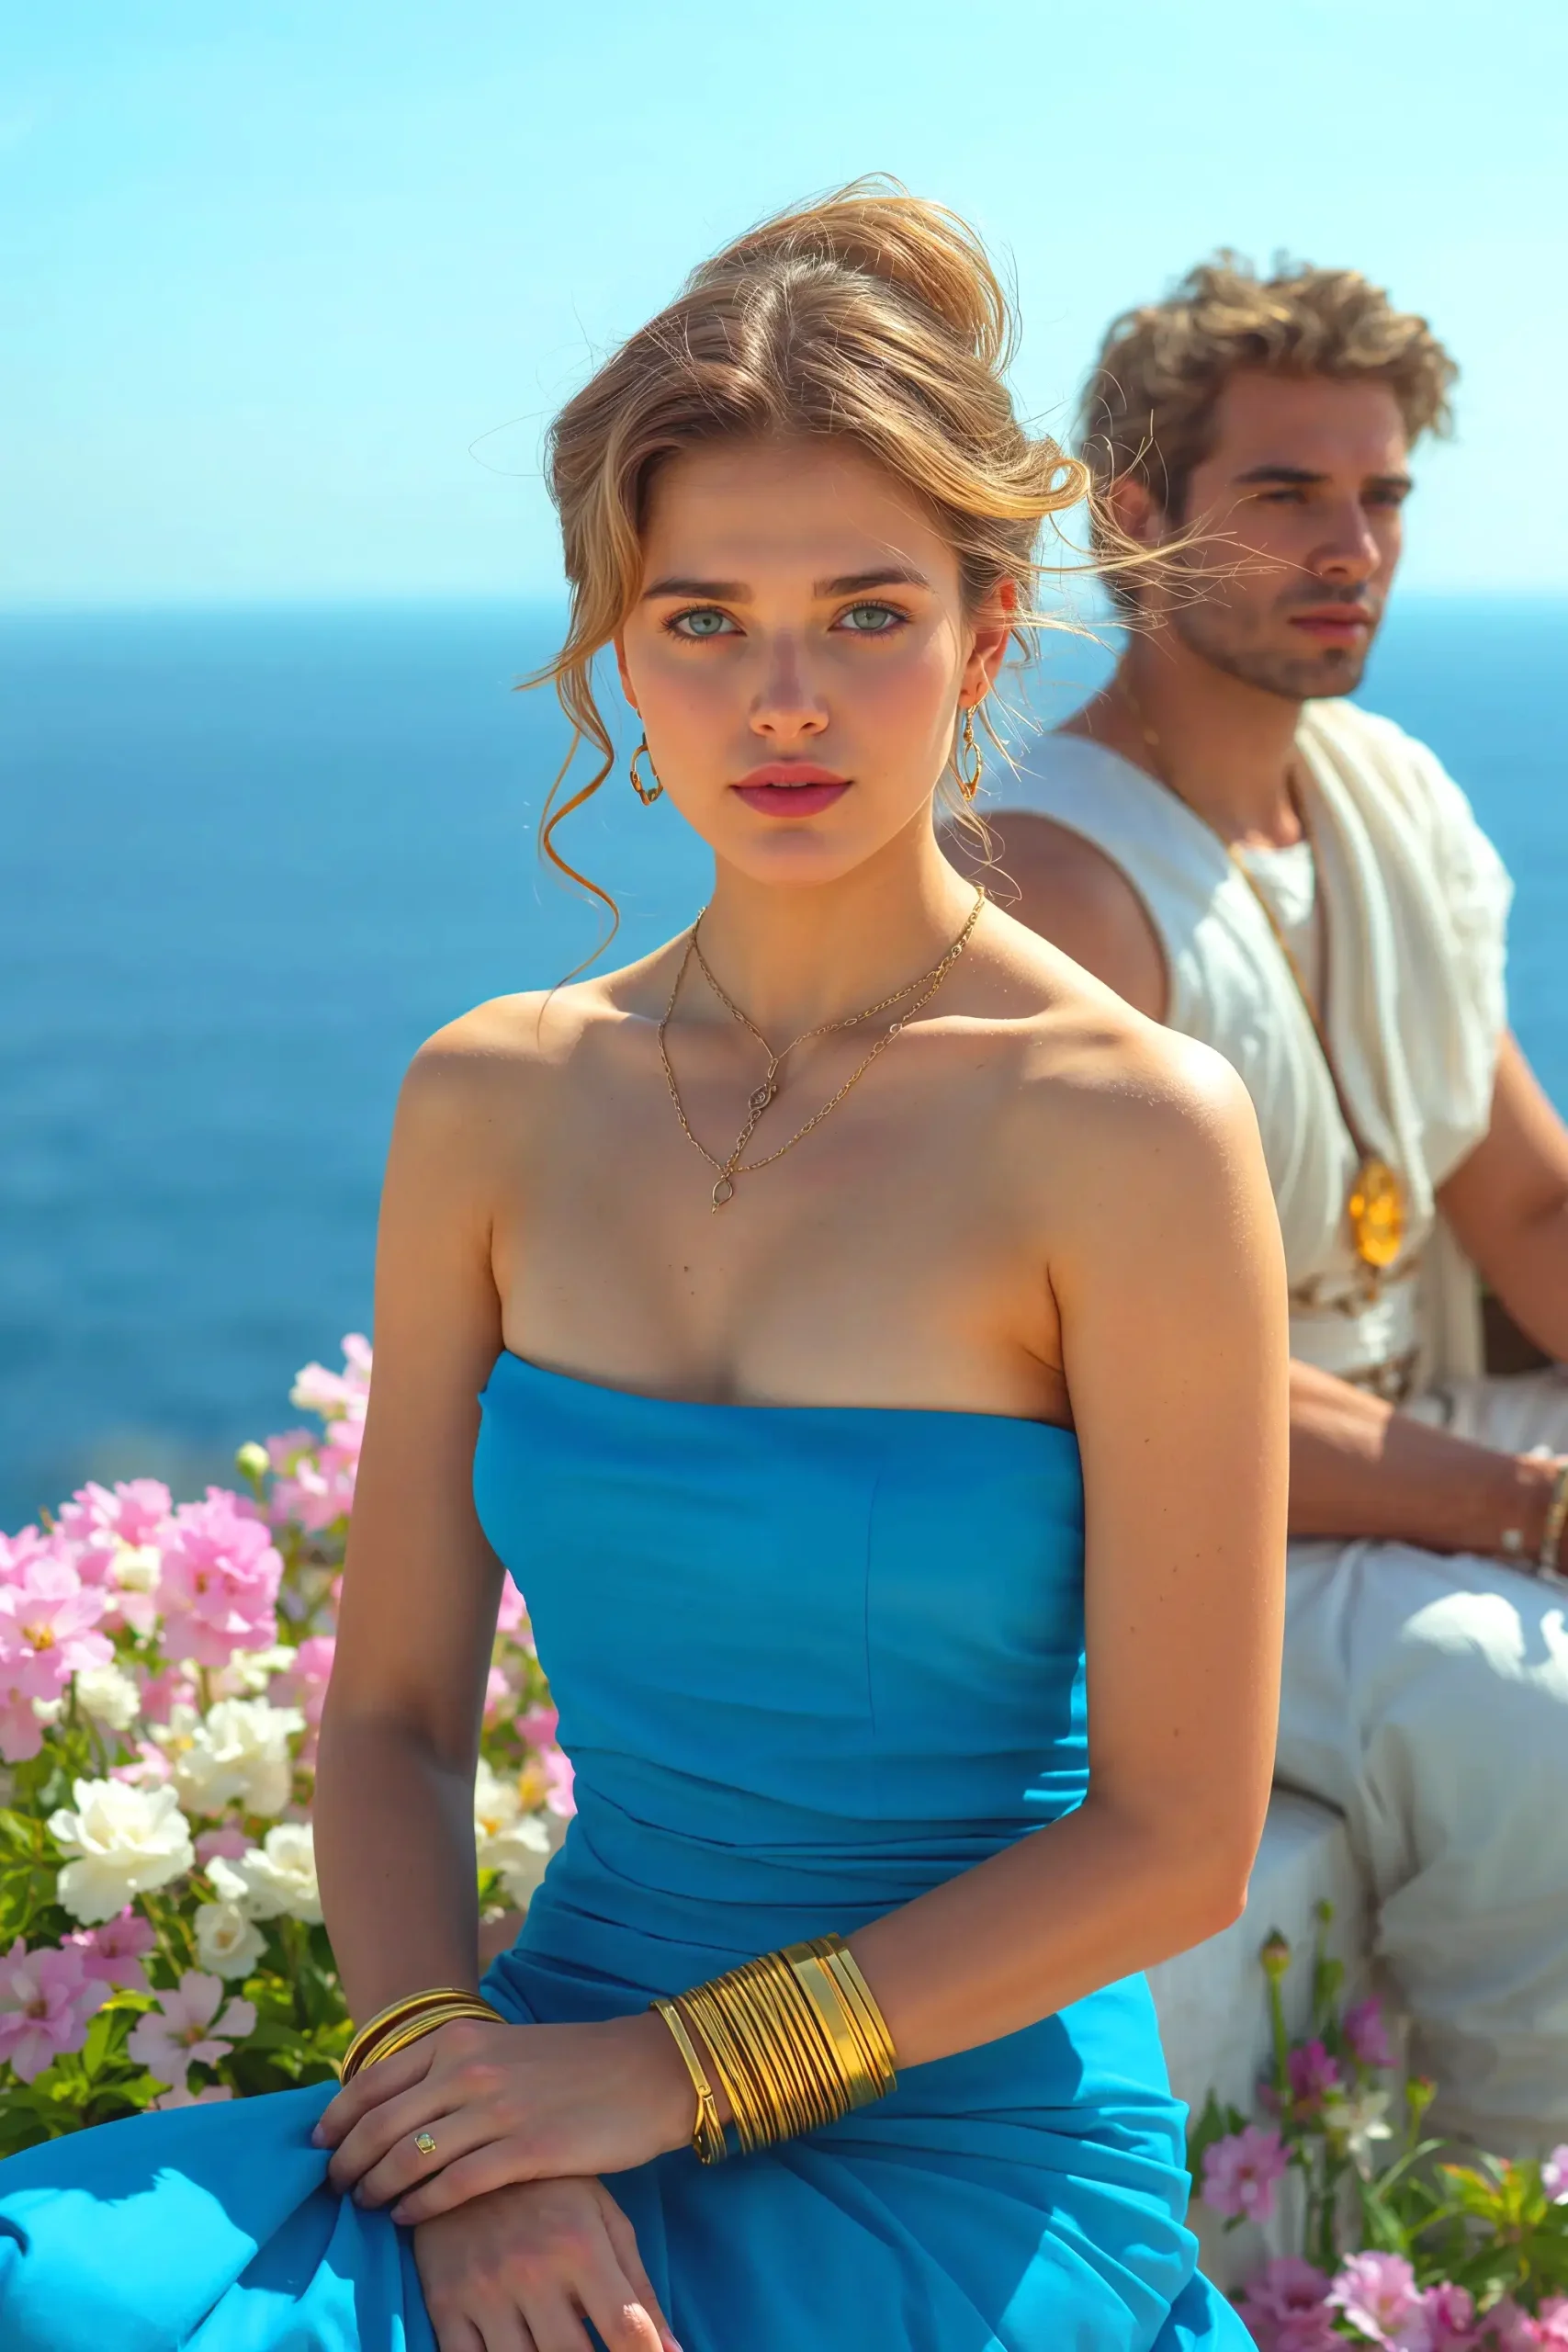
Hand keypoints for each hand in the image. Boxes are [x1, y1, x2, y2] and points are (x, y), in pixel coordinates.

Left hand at [315, 2012, 695, 2223]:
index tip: (319, 2146)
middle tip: (335, 2187)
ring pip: (408, 2158)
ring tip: (367, 2205)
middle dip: (346, 2162)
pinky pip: (452, 2186)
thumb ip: (451, 2068)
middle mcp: (469, 2069)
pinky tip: (407, 2218)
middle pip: (379, 2125)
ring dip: (376, 2188)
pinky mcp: (526, 2150)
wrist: (644, 2071)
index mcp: (459, 2039)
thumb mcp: (502, 2047)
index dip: (335, 2120)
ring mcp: (496, 2109)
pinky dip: (419, 2206)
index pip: (371, 2082)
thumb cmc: (571, 2064)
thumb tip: (394, 2103)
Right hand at [413, 2175, 679, 2351]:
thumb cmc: (549, 2190)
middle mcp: (532, 2269)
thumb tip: (674, 2350)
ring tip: (563, 2349)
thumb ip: (638, 2285)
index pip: (625, 2328)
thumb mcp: (601, 2218)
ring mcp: (483, 2289)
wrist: (462, 2151)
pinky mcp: (443, 2304)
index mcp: (580, 2244)